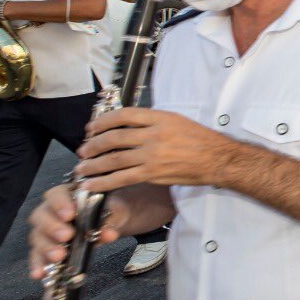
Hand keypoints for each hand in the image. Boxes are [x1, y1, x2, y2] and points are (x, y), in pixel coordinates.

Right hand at [26, 183, 128, 279]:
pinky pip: (37, 256)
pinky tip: (39, 273)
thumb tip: (108, 234)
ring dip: (47, 247)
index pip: (56, 195)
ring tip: (58, 256)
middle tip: (67, 236)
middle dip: (53, 227)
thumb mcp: (112, 211)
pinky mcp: (44, 248)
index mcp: (65, 195)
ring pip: (38, 237)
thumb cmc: (108, 210)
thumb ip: (109, 221)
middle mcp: (49, 211)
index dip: (60, 204)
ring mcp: (45, 230)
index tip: (70, 214)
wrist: (111, 220)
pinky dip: (38, 265)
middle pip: (42, 217)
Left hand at [74, 108, 229, 192]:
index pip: (123, 115)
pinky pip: (121, 178)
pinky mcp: (152, 173)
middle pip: (113, 137)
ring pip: (113, 159)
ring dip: (93, 165)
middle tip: (83, 151)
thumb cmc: (200, 141)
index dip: (102, 121)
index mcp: (160, 118)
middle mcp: (154, 135)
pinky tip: (92, 184)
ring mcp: (152, 155)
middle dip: (93, 145)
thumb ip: (153, 123)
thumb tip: (127, 127)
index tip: (92, 128)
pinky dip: (103, 181)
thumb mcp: (177, 121)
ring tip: (82, 169)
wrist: (217, 159)